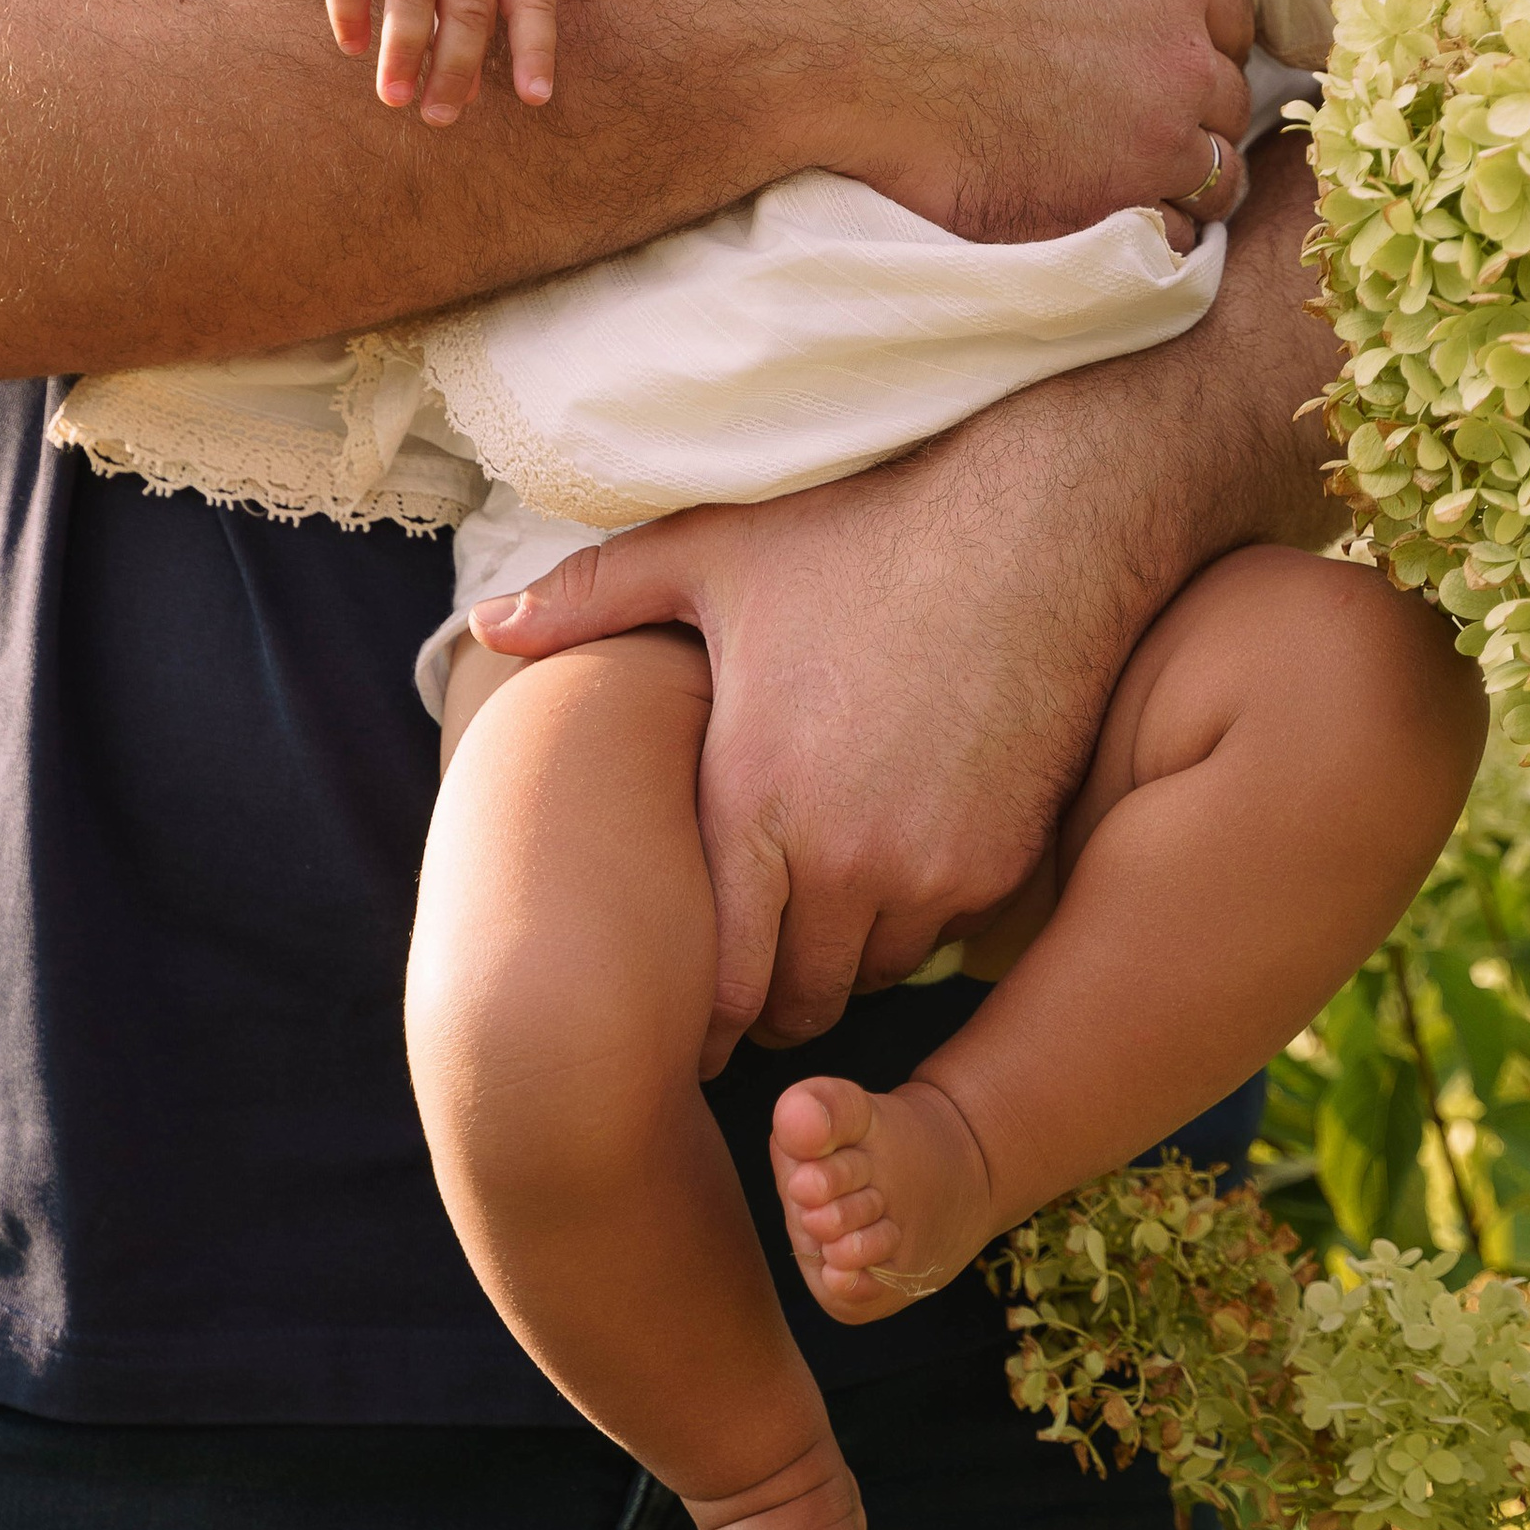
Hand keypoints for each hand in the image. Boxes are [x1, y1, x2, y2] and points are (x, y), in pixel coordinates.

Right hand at [324, 0, 559, 124]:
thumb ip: (483, 12)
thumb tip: (470, 94)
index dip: (536, 48)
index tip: (535, 100)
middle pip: (469, 3)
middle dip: (455, 66)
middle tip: (438, 118)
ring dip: (404, 46)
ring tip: (393, 99)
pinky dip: (349, 6)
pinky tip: (351, 46)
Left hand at [471, 442, 1187, 1053]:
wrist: (1042, 518)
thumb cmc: (868, 528)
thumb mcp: (714, 551)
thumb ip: (592, 598)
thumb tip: (486, 629)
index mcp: (752, 791)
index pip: (717, 980)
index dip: (701, 1011)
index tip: (692, 1008)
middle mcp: (841, 853)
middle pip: (793, 1001)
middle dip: (768, 999)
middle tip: (753, 981)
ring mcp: (932, 866)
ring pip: (871, 976)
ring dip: (843, 962)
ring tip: (821, 927)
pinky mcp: (1005, 861)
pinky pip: (945, 939)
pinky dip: (917, 924)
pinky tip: (899, 875)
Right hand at [804, 0, 1252, 243]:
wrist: (825, 22)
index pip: (1227, 16)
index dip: (1185, 35)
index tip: (1138, 49)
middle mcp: (1181, 51)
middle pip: (1221, 97)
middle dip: (1182, 106)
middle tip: (1116, 114)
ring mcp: (1150, 138)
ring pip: (1210, 174)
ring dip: (1175, 175)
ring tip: (1112, 171)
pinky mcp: (1106, 208)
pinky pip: (1170, 237)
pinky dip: (1147, 231)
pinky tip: (1094, 210)